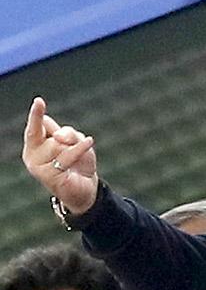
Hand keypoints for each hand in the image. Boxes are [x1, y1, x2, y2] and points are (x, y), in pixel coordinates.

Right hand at [22, 97, 98, 213]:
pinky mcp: (47, 176)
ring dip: (73, 148)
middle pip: (48, 132)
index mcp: (35, 144)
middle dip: (66, 137)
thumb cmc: (79, 163)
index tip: (39, 101)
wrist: (86, 188)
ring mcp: (37, 166)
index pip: (35, 126)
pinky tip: (89, 143)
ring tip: (76, 160)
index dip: (37, 114)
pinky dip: (79, 148)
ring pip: (57, 144)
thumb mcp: (76, 142)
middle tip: (72, 148)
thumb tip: (58, 137)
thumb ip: (67, 134)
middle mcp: (32, 155)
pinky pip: (66, 155)